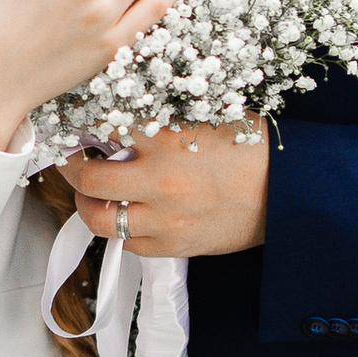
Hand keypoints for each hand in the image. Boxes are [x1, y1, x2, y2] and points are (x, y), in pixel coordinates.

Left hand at [69, 123, 269, 258]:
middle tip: (69, 157)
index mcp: (167, 139)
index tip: (73, 120)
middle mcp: (160, 181)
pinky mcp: (174, 246)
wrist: (288, 193)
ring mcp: (164, 219)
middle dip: (70, 166)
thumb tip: (119, 110)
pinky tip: (127, 213)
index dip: (81, 122)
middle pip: (87, 178)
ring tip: (89, 192)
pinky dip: (122, 229)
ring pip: (100, 218)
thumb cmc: (252, 149)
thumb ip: (162, 116)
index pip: (101, 126)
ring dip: (87, 204)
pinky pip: (129, 244)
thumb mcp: (206, 116)